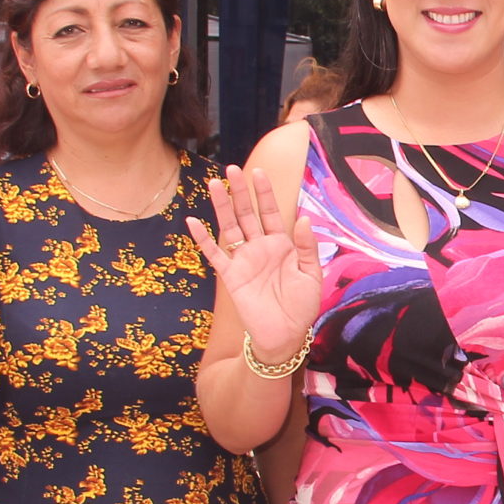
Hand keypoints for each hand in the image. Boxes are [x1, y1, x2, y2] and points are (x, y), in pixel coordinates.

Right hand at [189, 165, 323, 360]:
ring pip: (230, 227)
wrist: (286, 335)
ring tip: (213, 184)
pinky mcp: (231, 276)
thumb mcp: (311, 274)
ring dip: (222, 207)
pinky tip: (192, 222)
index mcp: (282, 245)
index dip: (265, 193)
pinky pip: (214, 254)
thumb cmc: (301, 306)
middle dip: (240, 192)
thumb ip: (308, 247)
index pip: (271, 212)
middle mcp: (260, 248)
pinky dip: (203, 239)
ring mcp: (244, 260)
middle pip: (247, 214)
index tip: (259, 171)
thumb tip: (303, 218)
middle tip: (232, 169)